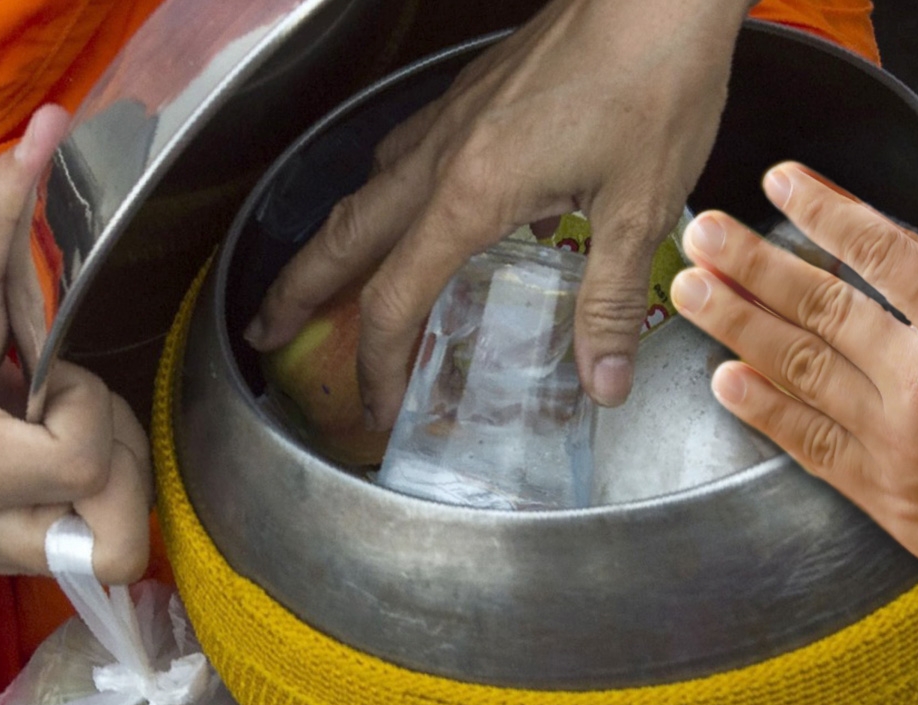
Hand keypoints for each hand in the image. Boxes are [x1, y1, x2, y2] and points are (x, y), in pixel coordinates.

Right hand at [0, 106, 152, 584]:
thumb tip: (53, 130)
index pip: (82, 464)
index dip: (86, 409)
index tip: (44, 376)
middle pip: (111, 535)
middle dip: (114, 456)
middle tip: (62, 405)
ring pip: (97, 548)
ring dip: (100, 478)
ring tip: (46, 422)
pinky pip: (66, 545)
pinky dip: (72, 501)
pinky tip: (32, 448)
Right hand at [245, 0, 754, 423]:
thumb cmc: (653, 85)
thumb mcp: (640, 209)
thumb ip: (610, 302)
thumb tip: (602, 383)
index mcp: (471, 193)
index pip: (396, 298)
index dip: (379, 363)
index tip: (376, 406)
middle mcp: (443, 154)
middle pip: (344, 233)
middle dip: (296, 290)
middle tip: (264, 331)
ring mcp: (452, 118)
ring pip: (367, 187)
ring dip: (336, 239)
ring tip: (327, 277)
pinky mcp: (473, 94)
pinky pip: (404, 152)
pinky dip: (386, 194)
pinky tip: (416, 205)